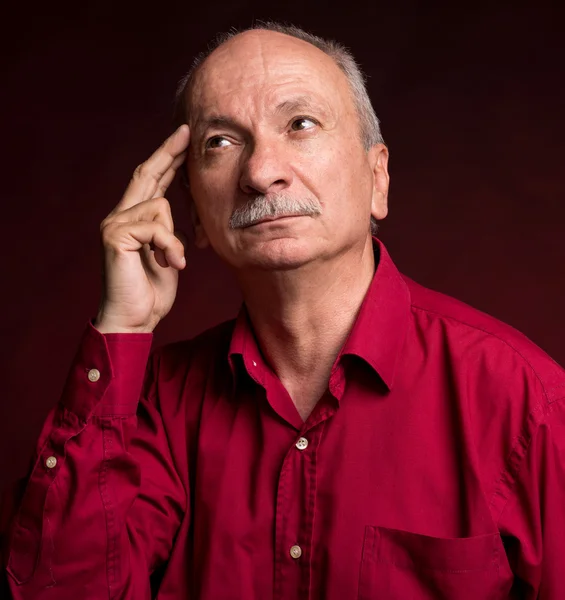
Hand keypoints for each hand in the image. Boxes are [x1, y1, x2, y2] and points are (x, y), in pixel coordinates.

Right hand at [94, 125, 189, 333]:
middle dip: (168, 153)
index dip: (166, 158)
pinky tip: (170, 264)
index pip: (150, 181)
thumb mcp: (167, 254)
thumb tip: (178, 219)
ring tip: (172, 262)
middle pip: (145, 173)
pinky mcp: (115, 235)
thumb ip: (168, 232)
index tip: (183, 138)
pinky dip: (170, 246)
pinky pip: (156, 226)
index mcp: (132, 219)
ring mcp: (114, 224)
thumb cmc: (151, 291)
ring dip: (174, 238)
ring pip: (159, 205)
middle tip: (186, 133)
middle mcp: (119, 215)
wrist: (133, 319)